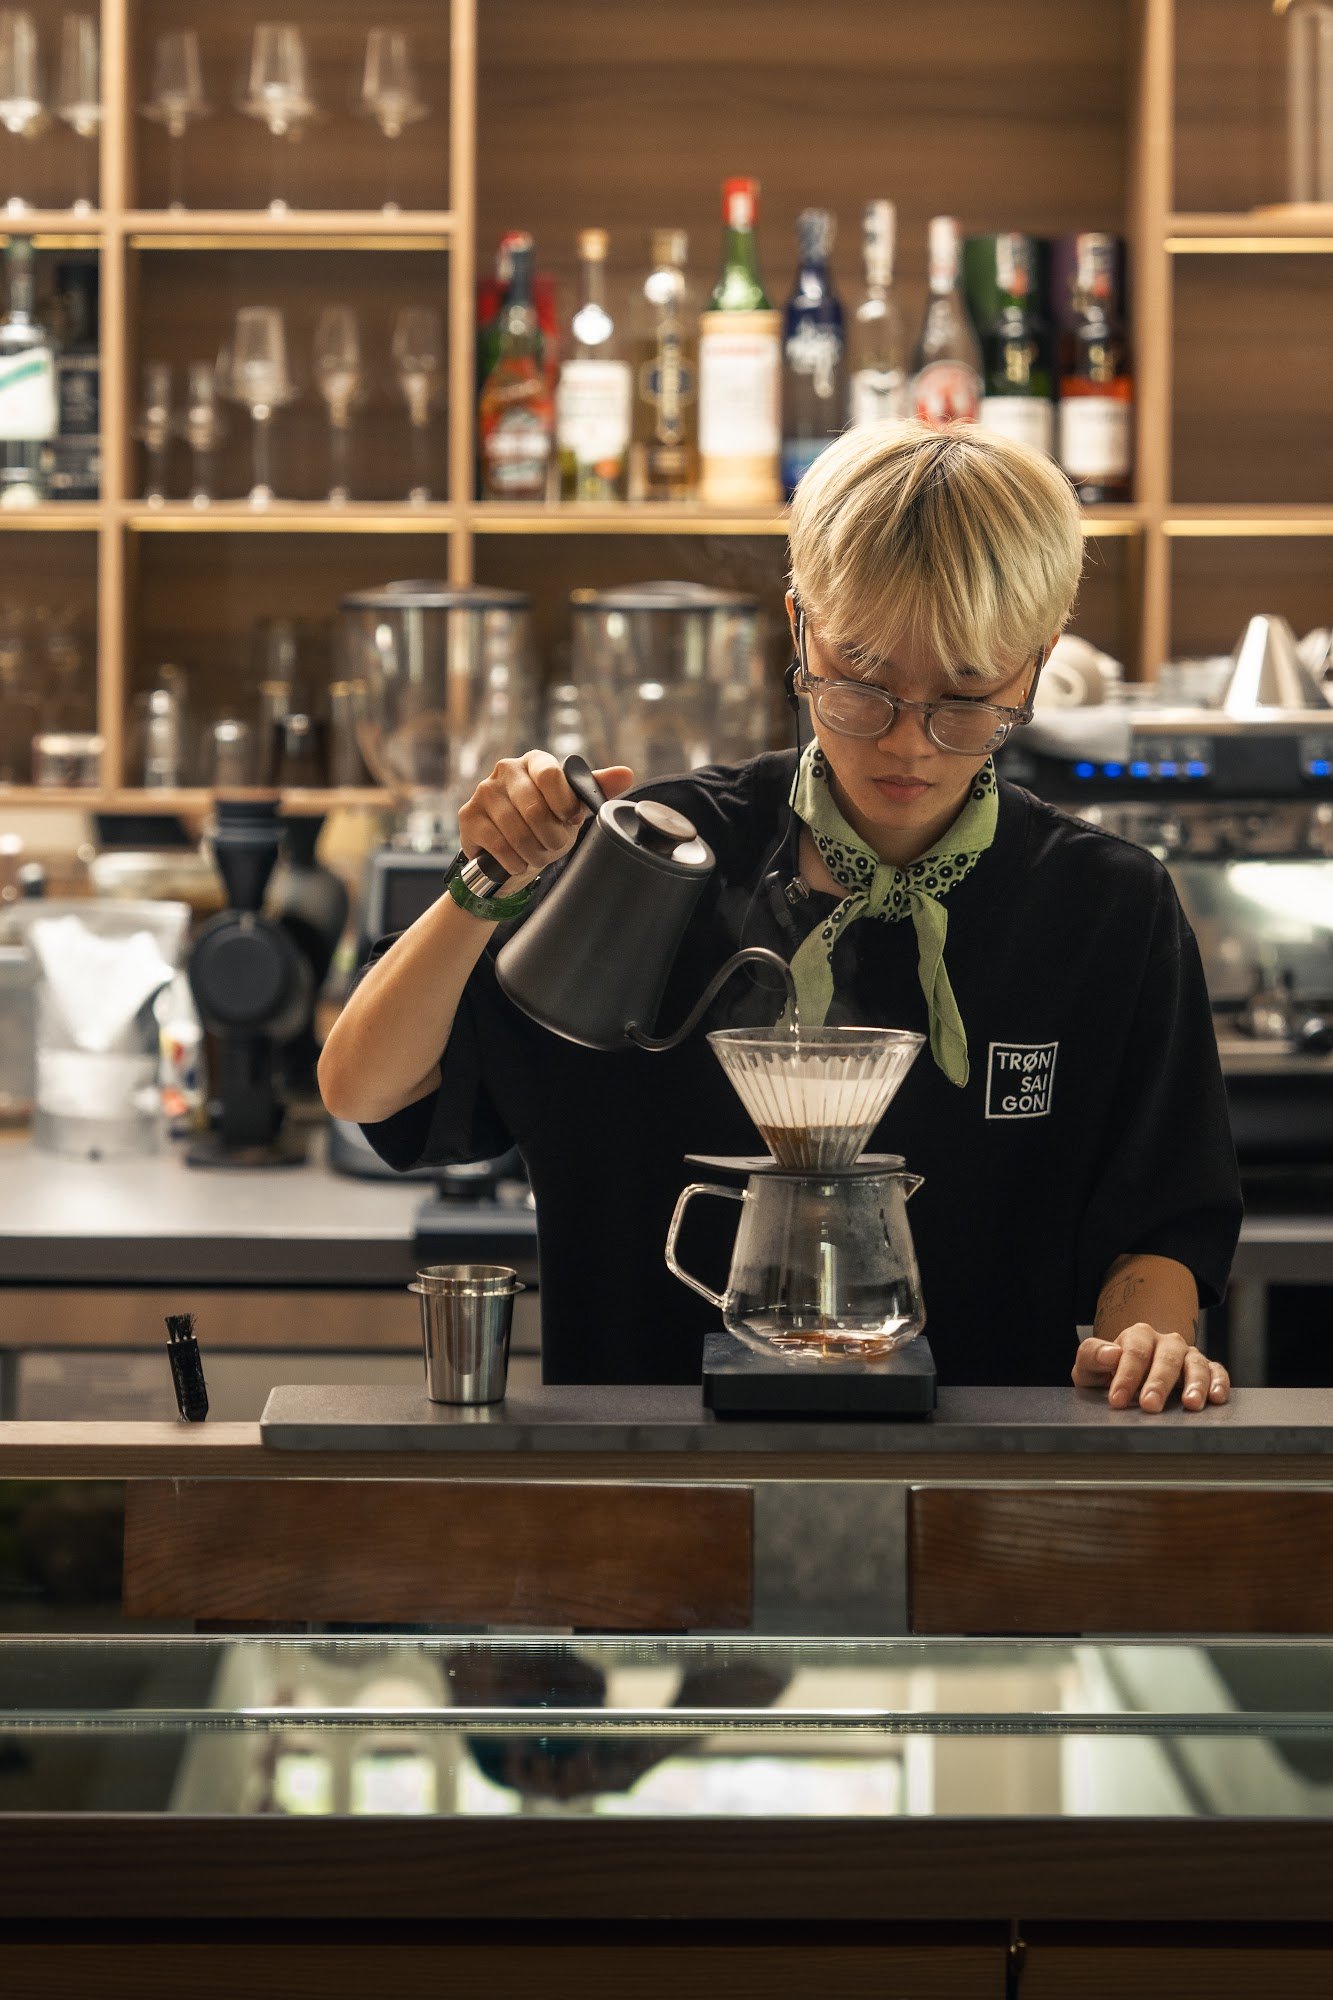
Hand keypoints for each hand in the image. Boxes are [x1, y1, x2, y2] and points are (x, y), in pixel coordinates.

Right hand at [456, 750, 634, 888]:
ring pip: (515, 830)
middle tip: (554, 847)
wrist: (511, 848)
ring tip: (537, 856)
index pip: (550, 774)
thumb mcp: (573, 806)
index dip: (563, 804)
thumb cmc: (547, 821)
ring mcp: (484, 791)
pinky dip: (514, 861)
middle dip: (550, 838)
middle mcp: (506, 769)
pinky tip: (518, 861)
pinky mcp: (468, 815)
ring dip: (533, 853)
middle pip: (533, 808)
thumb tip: (626, 774)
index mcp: (536, 761)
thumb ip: (596, 788)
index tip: (570, 820)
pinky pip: (497, 844)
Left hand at [1072, 1324, 1230, 1413]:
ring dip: (1195, 1383)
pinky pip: (1217, 1371)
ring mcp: (1188, 1355)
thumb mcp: (1090, 1366)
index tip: (1118, 1400)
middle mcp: (1166, 1342)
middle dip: (1158, 1383)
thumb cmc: (1107, 1373)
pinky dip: (1219, 1382)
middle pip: (1166, 1358)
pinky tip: (1217, 1398)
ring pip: (1195, 1363)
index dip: (1126, 1376)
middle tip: (1150, 1406)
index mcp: (1138, 1336)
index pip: (1134, 1353)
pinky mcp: (1205, 1369)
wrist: (1129, 1375)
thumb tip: (1111, 1354)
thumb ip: (1091, 1356)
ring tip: (1191, 1404)